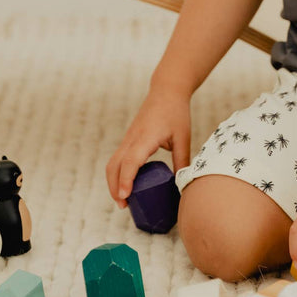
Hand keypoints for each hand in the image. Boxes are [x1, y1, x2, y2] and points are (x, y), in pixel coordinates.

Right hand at [105, 84, 190, 206]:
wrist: (167, 90)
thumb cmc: (176, 112)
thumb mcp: (183, 137)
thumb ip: (182, 160)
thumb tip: (183, 184)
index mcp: (146, 136)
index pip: (131, 160)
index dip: (126, 179)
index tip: (124, 196)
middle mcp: (132, 138)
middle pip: (114, 165)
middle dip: (114, 186)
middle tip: (124, 205)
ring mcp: (128, 137)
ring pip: (113, 162)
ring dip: (113, 181)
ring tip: (123, 199)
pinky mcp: (129, 138)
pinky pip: (118, 157)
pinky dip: (118, 172)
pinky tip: (127, 183)